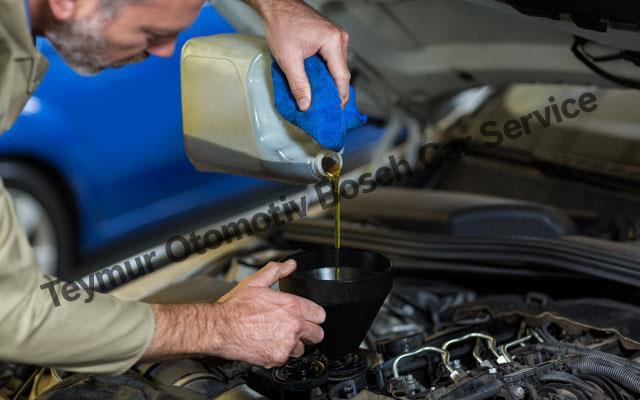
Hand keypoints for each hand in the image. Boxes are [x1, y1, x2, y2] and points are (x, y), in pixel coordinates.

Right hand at [144, 260, 324, 367]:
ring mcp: (286, 344)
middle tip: (296, 329)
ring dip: (294, 345)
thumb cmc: (234, 307)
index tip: (307, 316)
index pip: (320, 315)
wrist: (219, 329)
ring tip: (278, 337)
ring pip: (302, 349)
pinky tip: (268, 344)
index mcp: (292, 306)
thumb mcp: (256, 283)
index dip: (313, 315)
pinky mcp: (277, 358)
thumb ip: (276, 272)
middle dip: (309, 332)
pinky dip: (279, 354)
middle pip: (317, 334)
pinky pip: (286, 359)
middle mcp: (293, 326)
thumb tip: (289, 264)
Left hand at [251, 0, 350, 110]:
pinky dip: (326, 72)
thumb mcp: (288, 59)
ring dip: (329, 82)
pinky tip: (318, 82)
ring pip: (337, 67)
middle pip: (341, 72)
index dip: (339, 96)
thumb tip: (306, 105)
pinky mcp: (331, 37)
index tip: (336, 111)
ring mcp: (337, 37)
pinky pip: (333, 60)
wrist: (277, 6)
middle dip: (334, 91)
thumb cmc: (282, 26)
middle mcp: (340, 38)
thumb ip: (298, 84)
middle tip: (326, 108)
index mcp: (334, 42)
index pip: (342, 76)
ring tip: (321, 98)